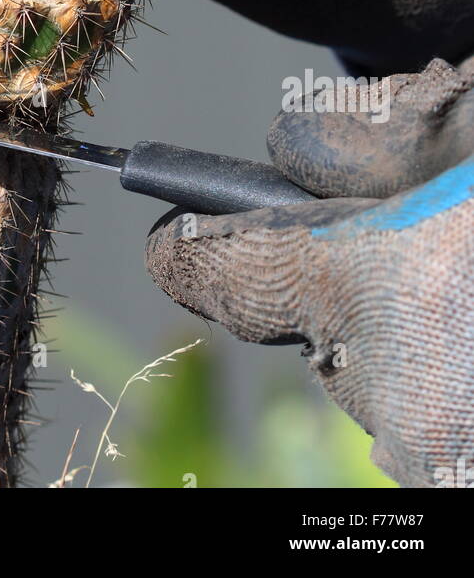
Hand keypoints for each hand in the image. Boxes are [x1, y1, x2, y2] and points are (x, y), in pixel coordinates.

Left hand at [146, 56, 473, 488]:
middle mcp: (400, 392)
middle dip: (343, 282)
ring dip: (409, 334)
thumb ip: (378, 132)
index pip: (221, 271)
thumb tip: (286, 152)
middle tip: (425, 242)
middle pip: (311, 327)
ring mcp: (443, 456)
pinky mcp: (467, 480)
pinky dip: (452, 379)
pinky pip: (431, 421)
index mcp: (387, 287)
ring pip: (376, 378)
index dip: (187, 246)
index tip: (169, 233)